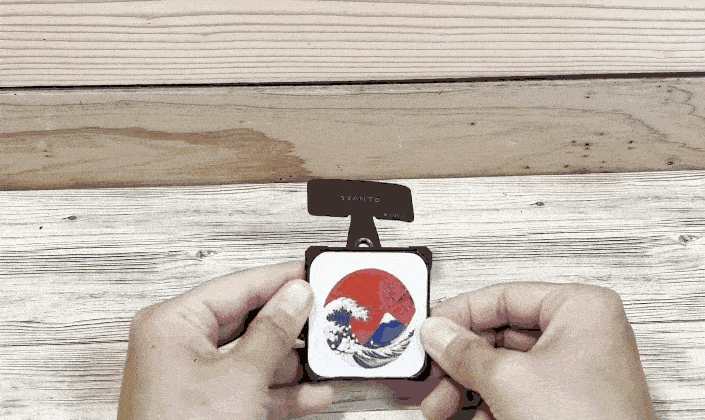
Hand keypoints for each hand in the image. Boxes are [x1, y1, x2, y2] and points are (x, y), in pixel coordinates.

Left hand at [118, 262, 333, 418]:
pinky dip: (282, 392)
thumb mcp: (241, 377)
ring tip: (325, 358)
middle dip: (290, 327)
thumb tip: (296, 296)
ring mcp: (194, 379)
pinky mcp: (209, 407)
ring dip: (291, 364)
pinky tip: (314, 394)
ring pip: (253, 356)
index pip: (237, 287)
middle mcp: (179, 347)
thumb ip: (274, 331)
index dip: (279, 280)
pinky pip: (251, 386)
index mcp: (173, 324)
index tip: (312, 274)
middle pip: (247, 322)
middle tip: (325, 317)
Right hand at [419, 282, 654, 419]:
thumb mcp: (509, 380)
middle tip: (432, 372)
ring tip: (440, 405)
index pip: (504, 297)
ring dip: (468, 388)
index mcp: (581, 309)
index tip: (431, 328)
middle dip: (460, 362)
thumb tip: (438, 333)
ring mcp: (578, 371)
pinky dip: (491, 406)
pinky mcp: (570, 402)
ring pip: (506, 368)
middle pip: (501, 335)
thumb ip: (465, 352)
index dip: (461, 313)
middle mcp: (583, 334)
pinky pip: (519, 392)